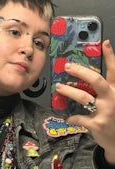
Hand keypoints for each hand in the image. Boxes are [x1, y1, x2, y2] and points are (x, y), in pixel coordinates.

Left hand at [56, 40, 114, 163]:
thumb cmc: (114, 118)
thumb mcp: (114, 101)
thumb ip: (106, 90)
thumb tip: (87, 79)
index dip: (110, 56)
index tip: (103, 43)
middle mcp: (112, 98)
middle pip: (96, 80)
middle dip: (80, 71)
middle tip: (67, 66)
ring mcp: (105, 111)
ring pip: (83, 97)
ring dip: (68, 91)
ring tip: (58, 87)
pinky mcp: (97, 124)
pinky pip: (78, 118)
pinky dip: (70, 117)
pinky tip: (65, 116)